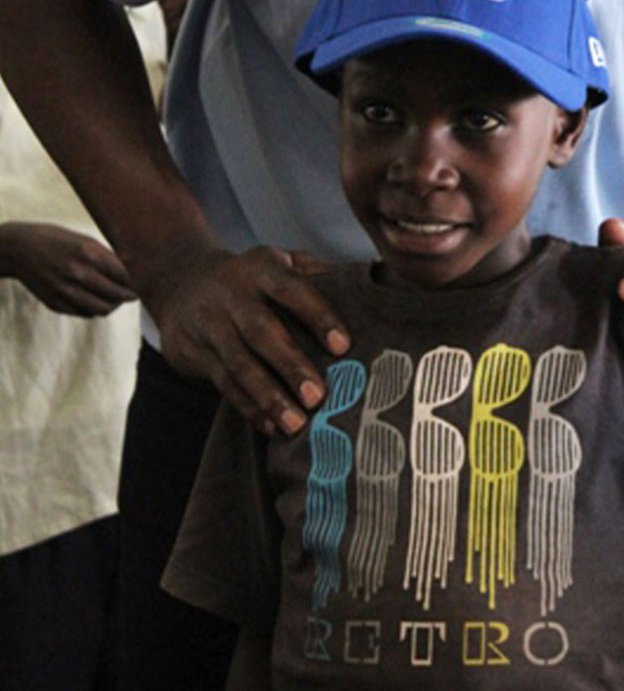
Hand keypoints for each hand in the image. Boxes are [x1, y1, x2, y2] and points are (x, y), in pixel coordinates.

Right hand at [0, 220, 137, 315]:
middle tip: (134, 294)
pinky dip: (94, 309)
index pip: (124, 275)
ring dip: (113, 305)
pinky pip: (84, 313)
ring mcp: (66, 291)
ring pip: (102, 309)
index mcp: (89, 254)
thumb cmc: (57, 240)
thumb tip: (132, 270)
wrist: (21, 250)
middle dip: (129, 296)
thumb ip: (107, 256)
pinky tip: (97, 301)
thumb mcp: (85, 241)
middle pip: (116, 295)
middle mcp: (78, 274)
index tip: (143, 282)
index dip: (136, 281)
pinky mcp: (56, 303)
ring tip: (117, 300)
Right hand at [153, 245, 350, 436]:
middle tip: (319, 396)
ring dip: (268, 396)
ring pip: (239, 364)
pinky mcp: (196, 353)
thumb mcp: (281, 262)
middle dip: (290, 365)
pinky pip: (223, 384)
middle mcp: (233, 294)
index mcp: (262, 267)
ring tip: (296, 424)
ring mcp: (211, 324)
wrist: (182, 282)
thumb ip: (320, 274)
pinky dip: (248, 407)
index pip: (291, 289)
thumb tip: (375, 286)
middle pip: (261, 332)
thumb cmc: (254, 279)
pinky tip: (271, 428)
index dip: (317, 315)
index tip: (343, 346)